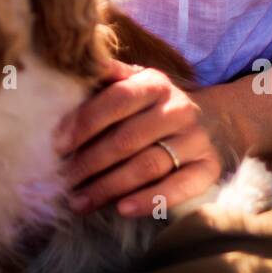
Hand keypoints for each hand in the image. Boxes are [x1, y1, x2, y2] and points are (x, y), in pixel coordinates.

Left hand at [52, 58, 224, 218]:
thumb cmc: (154, 107)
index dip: (85, 122)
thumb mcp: (134, 84)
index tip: (58, 144)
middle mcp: (178, 109)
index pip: (117, 99)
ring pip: (148, 166)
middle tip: (63, 180)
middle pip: (128, 139)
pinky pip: (179, 188)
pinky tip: (122, 209)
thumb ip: (106, 79)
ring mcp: (196, 140)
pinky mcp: (208, 169)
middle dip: (90, 162)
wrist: (214, 122)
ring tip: (79, 202)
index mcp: (155, 84)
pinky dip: (149, 200)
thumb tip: (77, 63)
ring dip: (109, 187)